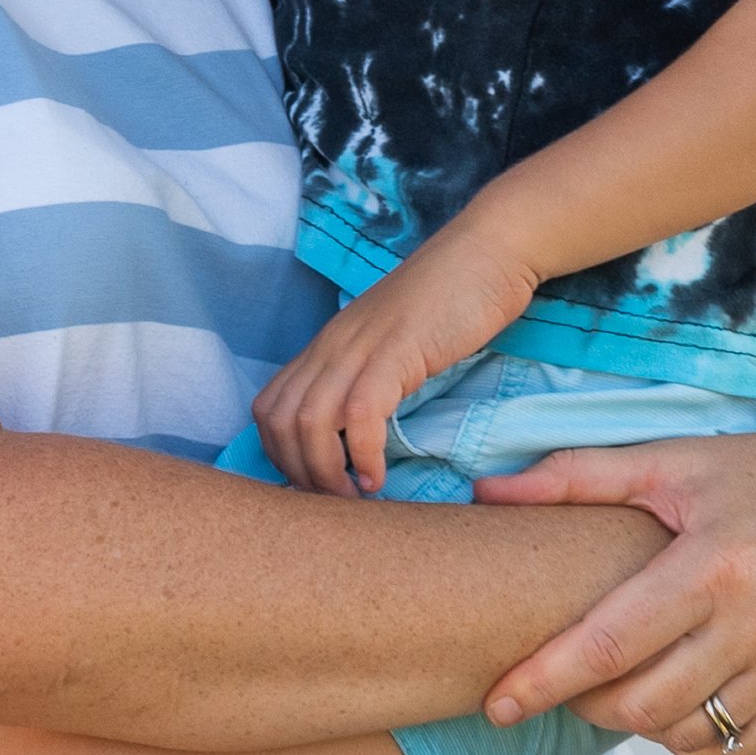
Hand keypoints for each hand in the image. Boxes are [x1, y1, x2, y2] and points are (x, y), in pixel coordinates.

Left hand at [250, 225, 540, 494]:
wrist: (486, 253)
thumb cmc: (450, 299)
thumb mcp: (393, 342)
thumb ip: (368, 375)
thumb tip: (360, 428)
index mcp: (328, 344)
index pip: (269, 407)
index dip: (281, 457)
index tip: (316, 486)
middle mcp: (332, 345)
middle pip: (278, 421)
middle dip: (298, 473)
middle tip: (335, 502)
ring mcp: (360, 346)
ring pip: (309, 421)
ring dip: (325, 473)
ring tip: (355, 495)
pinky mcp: (395, 350)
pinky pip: (360, 413)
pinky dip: (362, 455)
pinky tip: (379, 477)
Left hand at [462, 378, 755, 754]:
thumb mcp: (668, 462)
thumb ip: (575, 477)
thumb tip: (486, 492)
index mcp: (713, 564)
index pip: (609, 644)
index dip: (544, 680)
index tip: (496, 703)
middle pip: (643, 704)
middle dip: (589, 704)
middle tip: (571, 681)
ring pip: (692, 733)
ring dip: (646, 722)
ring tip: (629, 683)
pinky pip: (747, 748)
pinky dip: (702, 738)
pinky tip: (683, 700)